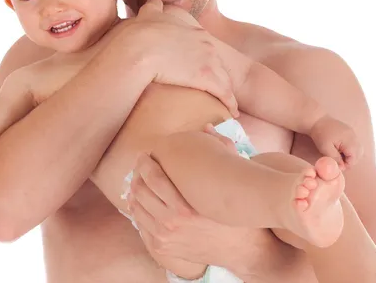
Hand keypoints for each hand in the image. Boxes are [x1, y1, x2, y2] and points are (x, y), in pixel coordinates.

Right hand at [125, 0, 237, 116]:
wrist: (138, 47)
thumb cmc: (139, 34)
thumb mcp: (148, 15)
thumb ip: (153, 8)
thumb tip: (153, 0)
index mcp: (194, 32)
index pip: (206, 50)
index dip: (206, 62)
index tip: (204, 72)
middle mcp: (206, 45)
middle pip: (219, 64)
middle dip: (220, 78)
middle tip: (220, 92)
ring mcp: (209, 61)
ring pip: (225, 80)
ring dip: (227, 93)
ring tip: (228, 106)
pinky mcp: (208, 78)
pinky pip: (225, 94)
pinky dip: (229, 103)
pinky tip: (231, 113)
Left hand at [127, 147, 254, 274]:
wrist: (240, 247)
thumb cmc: (233, 209)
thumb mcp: (228, 183)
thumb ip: (219, 149)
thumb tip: (206, 126)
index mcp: (185, 206)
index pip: (152, 177)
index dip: (145, 162)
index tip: (145, 155)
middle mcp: (172, 223)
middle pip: (139, 190)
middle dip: (136, 174)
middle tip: (139, 165)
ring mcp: (164, 238)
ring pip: (135, 207)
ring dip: (134, 191)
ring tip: (139, 181)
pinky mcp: (162, 248)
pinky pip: (140, 225)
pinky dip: (139, 210)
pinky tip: (143, 201)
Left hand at [309, 116, 363, 169]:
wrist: (316, 119)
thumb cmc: (320, 134)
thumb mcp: (325, 149)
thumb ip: (335, 159)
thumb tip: (342, 168)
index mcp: (349, 141)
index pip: (354, 158)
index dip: (347, 164)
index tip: (338, 166)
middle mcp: (354, 137)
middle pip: (358, 154)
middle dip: (350, 160)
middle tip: (339, 162)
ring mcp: (353, 133)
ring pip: (358, 149)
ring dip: (351, 155)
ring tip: (339, 155)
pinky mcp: (350, 131)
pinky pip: (355, 144)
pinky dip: (350, 149)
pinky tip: (340, 149)